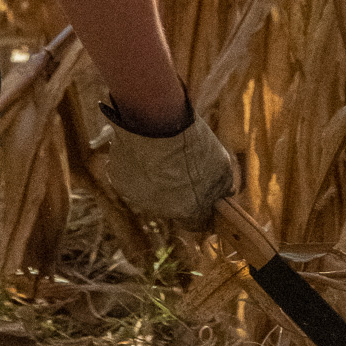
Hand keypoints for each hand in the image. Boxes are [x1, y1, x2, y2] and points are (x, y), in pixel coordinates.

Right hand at [102, 98, 237, 230]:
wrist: (155, 121)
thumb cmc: (191, 143)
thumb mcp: (221, 164)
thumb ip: (223, 186)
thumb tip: (225, 195)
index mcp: (187, 210)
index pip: (197, 223)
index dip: (203, 211)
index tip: (206, 198)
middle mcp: (161, 210)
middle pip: (173, 207)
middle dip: (178, 191)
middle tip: (182, 165)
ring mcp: (138, 196)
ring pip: (151, 192)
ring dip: (157, 178)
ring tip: (163, 152)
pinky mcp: (120, 181)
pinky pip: (133, 178)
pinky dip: (139, 167)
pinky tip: (146, 149)